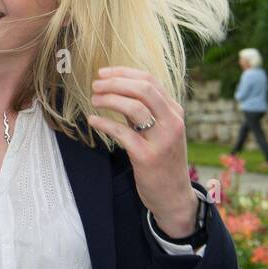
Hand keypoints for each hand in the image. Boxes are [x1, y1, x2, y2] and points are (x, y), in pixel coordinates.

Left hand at [87, 66, 197, 236]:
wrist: (173, 196)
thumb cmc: (163, 160)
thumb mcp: (160, 131)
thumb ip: (144, 111)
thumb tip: (118, 89)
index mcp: (175, 112)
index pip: (150, 81)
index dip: (124, 73)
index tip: (103, 73)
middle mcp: (172, 122)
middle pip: (144, 89)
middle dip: (116, 82)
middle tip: (96, 84)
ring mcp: (161, 140)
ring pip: (135, 107)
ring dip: (109, 99)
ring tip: (94, 99)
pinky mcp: (147, 157)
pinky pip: (122, 133)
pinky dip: (104, 123)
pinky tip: (92, 120)